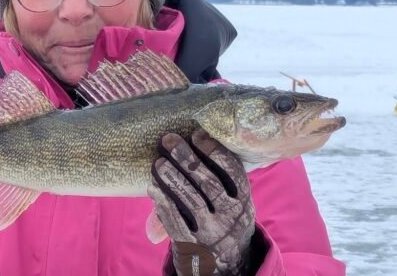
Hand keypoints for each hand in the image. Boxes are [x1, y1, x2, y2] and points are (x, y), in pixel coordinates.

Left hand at [148, 130, 255, 275]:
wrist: (225, 266)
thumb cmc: (223, 219)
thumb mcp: (234, 202)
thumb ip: (222, 179)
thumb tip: (195, 139)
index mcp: (243, 201)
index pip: (232, 171)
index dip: (215, 151)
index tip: (197, 134)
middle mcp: (231, 217)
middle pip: (209, 182)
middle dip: (187, 158)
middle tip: (169, 140)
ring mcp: (212, 233)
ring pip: (191, 201)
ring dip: (172, 178)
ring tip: (158, 162)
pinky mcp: (193, 247)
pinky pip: (176, 222)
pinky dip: (163, 203)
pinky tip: (153, 188)